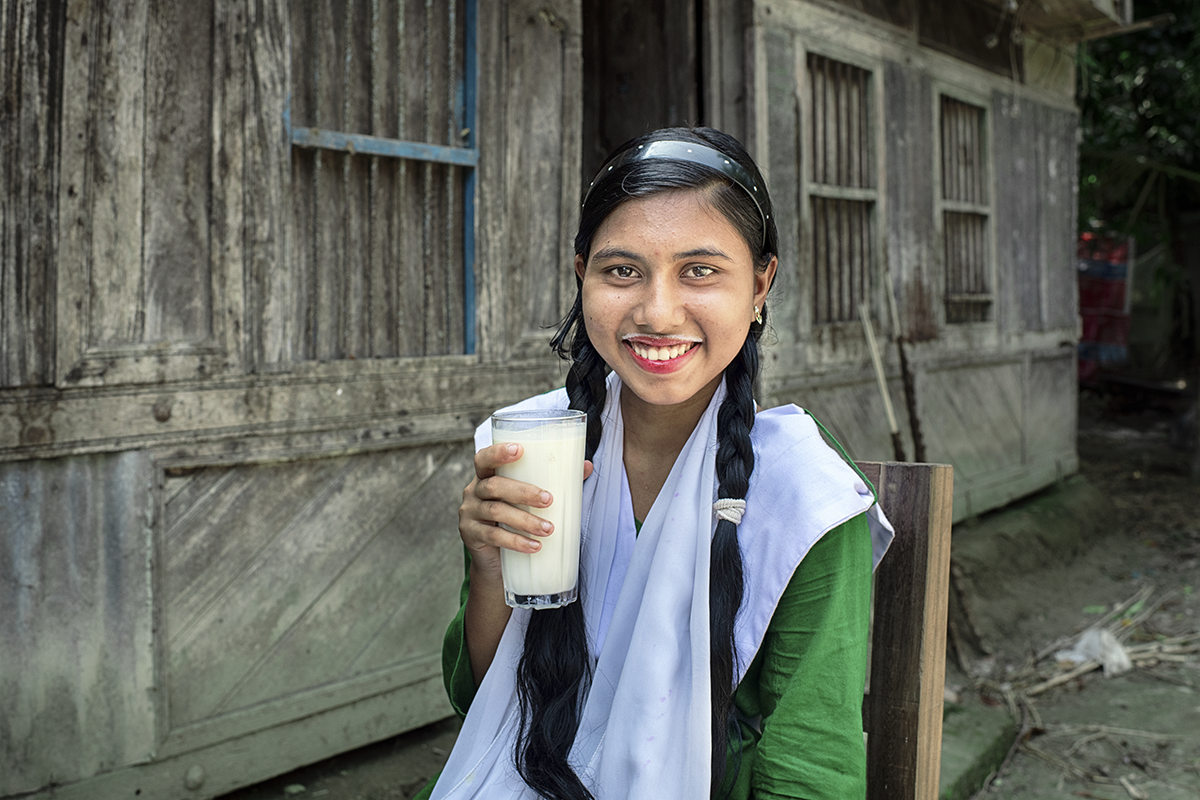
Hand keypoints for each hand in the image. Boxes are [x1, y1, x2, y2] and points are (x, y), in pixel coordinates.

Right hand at [458, 442, 592, 579]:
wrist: (496, 560)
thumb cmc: (515, 519)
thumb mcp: (530, 500)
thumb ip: (555, 482)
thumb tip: (587, 466)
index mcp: (486, 476)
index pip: (484, 458)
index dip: (498, 452)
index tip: (520, 449)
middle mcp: (473, 491)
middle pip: (494, 485)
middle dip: (523, 491)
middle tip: (549, 500)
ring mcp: (469, 514)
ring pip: (495, 511)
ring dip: (524, 520)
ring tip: (549, 529)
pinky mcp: (470, 536)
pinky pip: (493, 536)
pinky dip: (516, 541)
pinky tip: (534, 546)